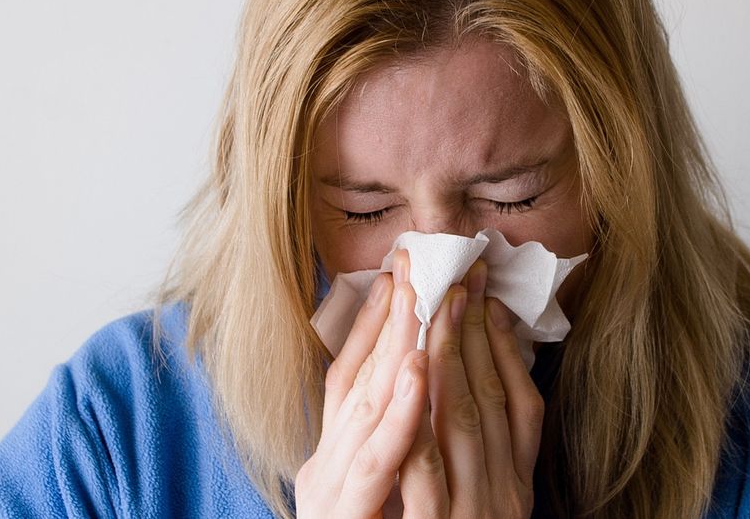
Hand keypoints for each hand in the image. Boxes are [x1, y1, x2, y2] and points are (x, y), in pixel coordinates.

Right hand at [295, 254, 427, 517]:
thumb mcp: (364, 487)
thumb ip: (377, 443)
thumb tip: (405, 387)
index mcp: (331, 457)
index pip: (347, 376)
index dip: (370, 322)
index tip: (396, 272)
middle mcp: (327, 467)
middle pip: (358, 378)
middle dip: (390, 316)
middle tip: (416, 256)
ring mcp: (338, 490)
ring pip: (370, 405)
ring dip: (398, 345)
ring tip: (421, 291)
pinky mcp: (351, 513)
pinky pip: (386, 461)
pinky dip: (402, 411)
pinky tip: (421, 368)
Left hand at [398, 258, 544, 517]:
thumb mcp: (486, 503)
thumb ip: (483, 455)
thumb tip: (474, 378)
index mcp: (515, 485)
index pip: (520, 403)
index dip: (505, 345)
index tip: (488, 295)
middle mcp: (502, 494)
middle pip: (491, 397)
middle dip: (476, 329)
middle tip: (461, 274)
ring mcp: (473, 511)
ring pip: (461, 419)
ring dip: (448, 353)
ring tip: (437, 300)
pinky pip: (425, 472)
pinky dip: (418, 419)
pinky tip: (410, 374)